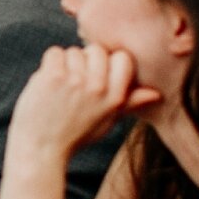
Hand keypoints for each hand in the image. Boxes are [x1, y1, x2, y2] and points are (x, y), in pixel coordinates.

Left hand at [8, 45, 159, 163]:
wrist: (41, 149)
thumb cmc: (74, 135)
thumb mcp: (107, 121)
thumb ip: (130, 103)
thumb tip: (156, 94)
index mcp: (116, 97)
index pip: (123, 58)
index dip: (108, 62)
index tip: (96, 75)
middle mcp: (99, 87)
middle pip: (97, 50)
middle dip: (85, 60)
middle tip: (75, 82)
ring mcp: (76, 81)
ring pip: (74, 51)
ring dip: (65, 64)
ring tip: (60, 87)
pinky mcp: (53, 77)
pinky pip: (55, 52)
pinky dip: (49, 64)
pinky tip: (48, 82)